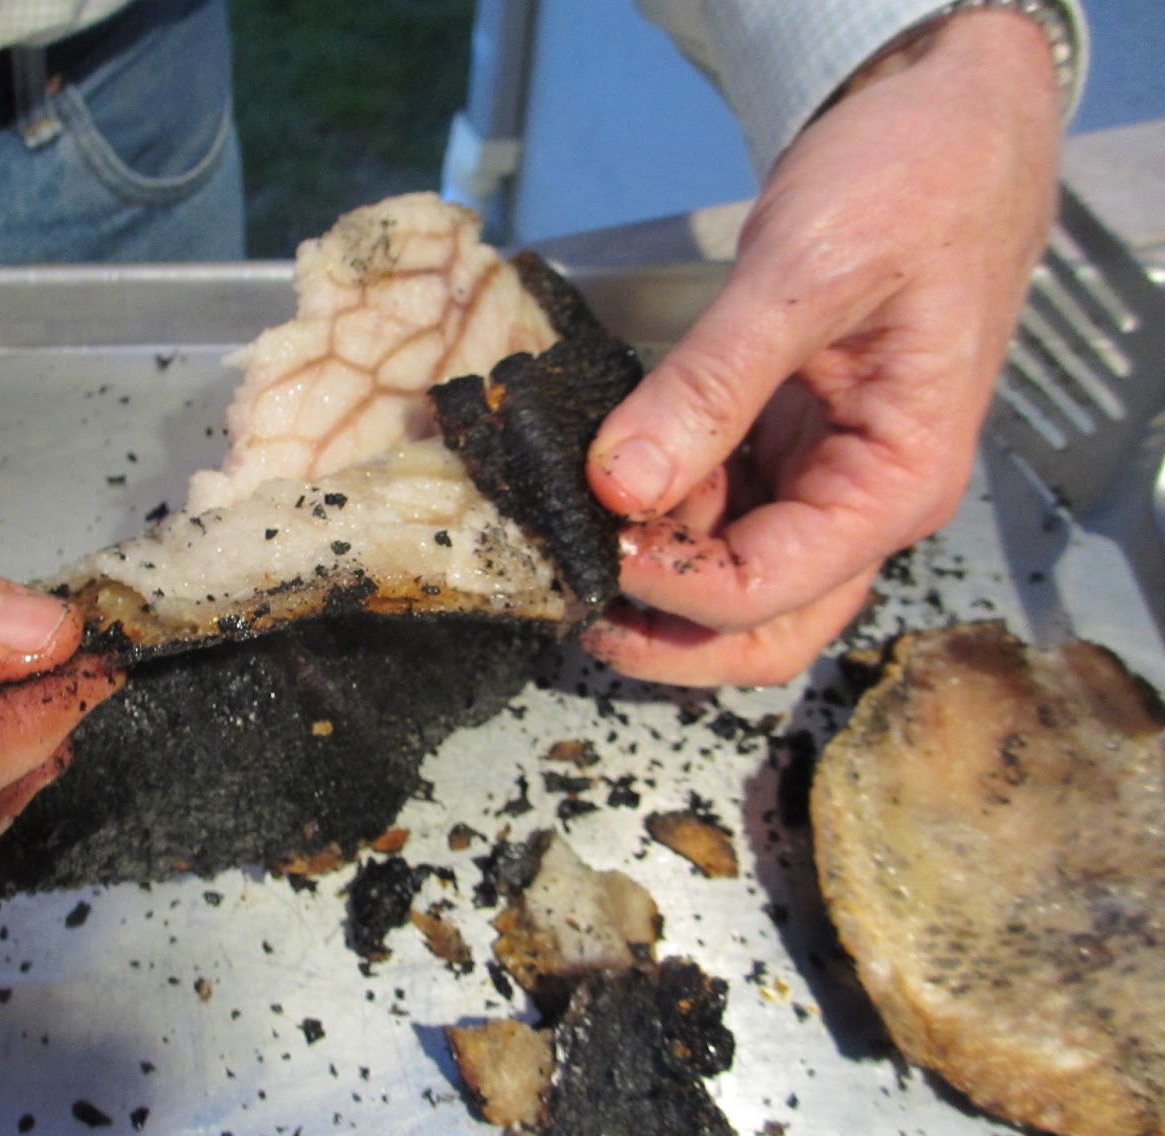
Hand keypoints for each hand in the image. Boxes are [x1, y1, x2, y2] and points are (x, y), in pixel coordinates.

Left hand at [584, 11, 1062, 686]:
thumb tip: (619, 484)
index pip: (768, 591)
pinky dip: (657, 514)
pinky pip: (716, 512)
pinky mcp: (783, 445)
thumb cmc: (912, 183)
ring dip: (650, 575)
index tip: (587, 535)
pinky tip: (601, 484)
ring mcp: (822, 478)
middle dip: (664, 634)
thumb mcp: (807, 275)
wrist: (949, 123)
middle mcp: (863, 503)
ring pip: (731, 581)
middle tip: (564, 591)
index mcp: (894, 483)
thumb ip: (713, 385)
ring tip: (565, 533)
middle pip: (761, 628)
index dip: (667, 584)